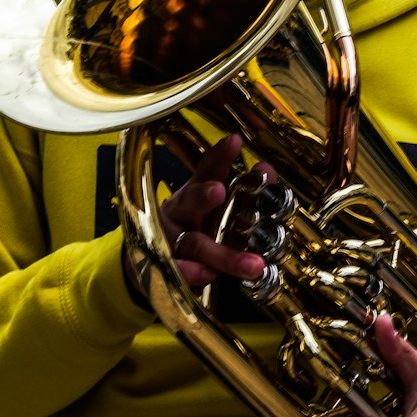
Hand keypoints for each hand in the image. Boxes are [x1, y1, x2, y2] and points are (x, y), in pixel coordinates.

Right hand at [157, 134, 266, 289]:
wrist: (150, 262)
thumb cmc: (189, 227)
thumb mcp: (212, 206)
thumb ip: (241, 189)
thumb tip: (267, 169)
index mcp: (192, 194)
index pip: (206, 171)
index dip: (219, 157)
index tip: (234, 142)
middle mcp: (179, 213)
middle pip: (190, 201)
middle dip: (202, 195)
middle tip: (218, 190)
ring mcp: (169, 240)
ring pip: (195, 244)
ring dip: (222, 254)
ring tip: (252, 264)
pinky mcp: (164, 268)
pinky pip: (178, 272)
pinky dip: (192, 273)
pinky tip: (208, 275)